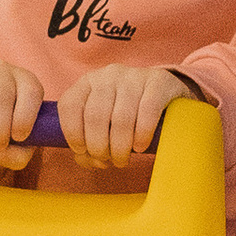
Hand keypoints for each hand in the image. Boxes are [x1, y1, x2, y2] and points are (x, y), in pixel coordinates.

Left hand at [55, 61, 194, 170]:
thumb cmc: (126, 114)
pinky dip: (141, 136)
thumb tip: (87, 160)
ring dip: (120, 148)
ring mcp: (134, 76)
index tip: (84, 152)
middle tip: (109, 161)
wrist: (165, 92)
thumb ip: (87, 142)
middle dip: (99, 148)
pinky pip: (147, 113)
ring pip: (121, 119)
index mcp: (87, 82)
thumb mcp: (102, 122)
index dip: (73, 135)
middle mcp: (108, 74)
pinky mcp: (159, 81)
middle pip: (95, 117)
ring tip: (124, 159)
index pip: (69, 106)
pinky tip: (140, 146)